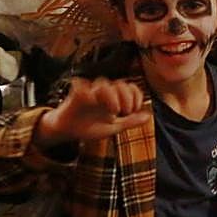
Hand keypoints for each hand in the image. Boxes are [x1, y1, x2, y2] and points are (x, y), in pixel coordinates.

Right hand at [35, 77, 150, 146]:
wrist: (68, 132)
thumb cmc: (90, 128)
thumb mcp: (113, 128)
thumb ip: (130, 121)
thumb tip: (148, 116)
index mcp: (114, 98)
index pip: (130, 87)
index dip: (136, 96)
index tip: (133, 110)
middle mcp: (103, 92)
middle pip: (119, 84)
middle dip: (127, 97)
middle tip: (125, 111)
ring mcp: (90, 91)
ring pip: (104, 83)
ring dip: (113, 96)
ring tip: (114, 111)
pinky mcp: (76, 94)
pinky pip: (83, 86)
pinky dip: (89, 93)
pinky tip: (94, 104)